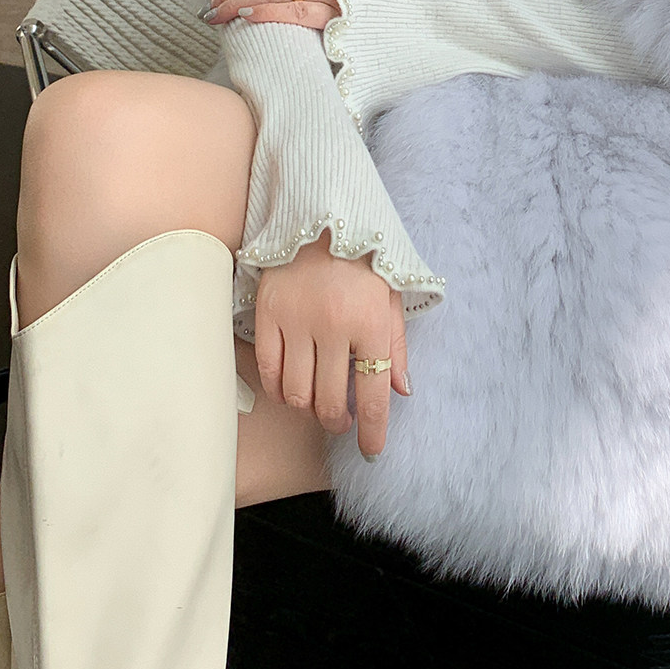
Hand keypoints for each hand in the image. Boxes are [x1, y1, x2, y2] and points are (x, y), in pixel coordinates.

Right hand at [253, 230, 410, 459]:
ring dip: (308, 408)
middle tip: (341, 420)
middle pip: (330, 402)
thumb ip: (396, 347)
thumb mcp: (391, 298)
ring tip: (317, 402)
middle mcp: (334, 326)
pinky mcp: (268, 314)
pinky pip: (269, 369)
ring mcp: (297, 321)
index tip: (370, 451)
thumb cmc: (363, 262)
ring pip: (297, 393)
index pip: (373, 394)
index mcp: (370, 323)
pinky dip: (279, 389)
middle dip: (337, 421)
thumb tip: (401, 392)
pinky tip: (290, 388)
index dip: (372, 432)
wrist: (321, 217)